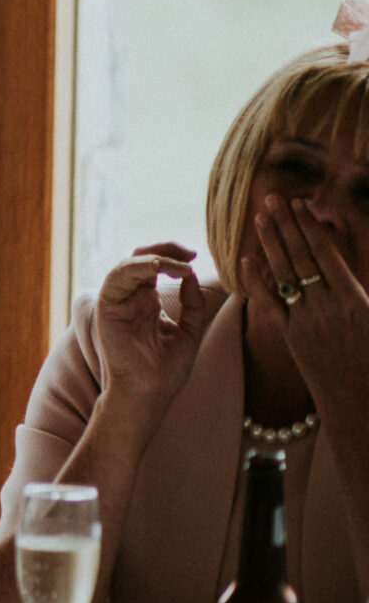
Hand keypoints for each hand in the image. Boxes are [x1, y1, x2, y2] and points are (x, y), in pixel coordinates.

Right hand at [89, 242, 212, 419]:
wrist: (150, 393)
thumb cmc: (166, 369)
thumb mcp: (189, 331)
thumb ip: (192, 304)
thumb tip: (191, 276)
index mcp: (146, 302)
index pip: (154, 268)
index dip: (173, 256)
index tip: (195, 255)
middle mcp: (129, 298)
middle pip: (140, 259)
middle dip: (165, 249)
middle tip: (189, 251)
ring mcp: (116, 302)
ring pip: (127, 265)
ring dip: (153, 257)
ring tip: (178, 262)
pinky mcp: (106, 307)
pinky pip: (117, 278)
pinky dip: (136, 267)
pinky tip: (158, 267)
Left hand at [250, 197, 368, 418]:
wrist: (361, 404)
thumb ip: (363, 292)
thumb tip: (351, 271)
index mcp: (354, 300)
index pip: (326, 253)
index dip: (310, 226)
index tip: (299, 204)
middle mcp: (326, 306)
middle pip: (301, 257)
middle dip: (286, 226)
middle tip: (271, 199)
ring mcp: (306, 321)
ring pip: (284, 275)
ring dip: (270, 244)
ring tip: (258, 218)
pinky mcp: (292, 337)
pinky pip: (271, 304)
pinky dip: (257, 281)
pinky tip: (245, 261)